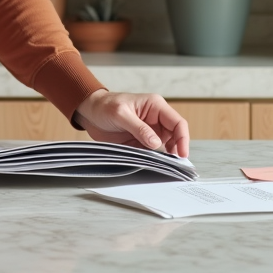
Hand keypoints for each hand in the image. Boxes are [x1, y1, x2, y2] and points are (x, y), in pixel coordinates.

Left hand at [73, 90, 189, 157]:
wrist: (90, 112)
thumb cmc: (105, 106)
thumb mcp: (120, 114)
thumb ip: (139, 128)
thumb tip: (156, 143)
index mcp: (155, 106)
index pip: (177, 122)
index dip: (183, 138)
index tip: (182, 154)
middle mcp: (156, 119)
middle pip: (175, 136)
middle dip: (177, 150)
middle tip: (174, 165)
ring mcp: (150, 131)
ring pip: (166, 145)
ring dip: (167, 156)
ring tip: (165, 167)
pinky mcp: (142, 141)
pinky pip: (153, 152)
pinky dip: (155, 159)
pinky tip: (153, 165)